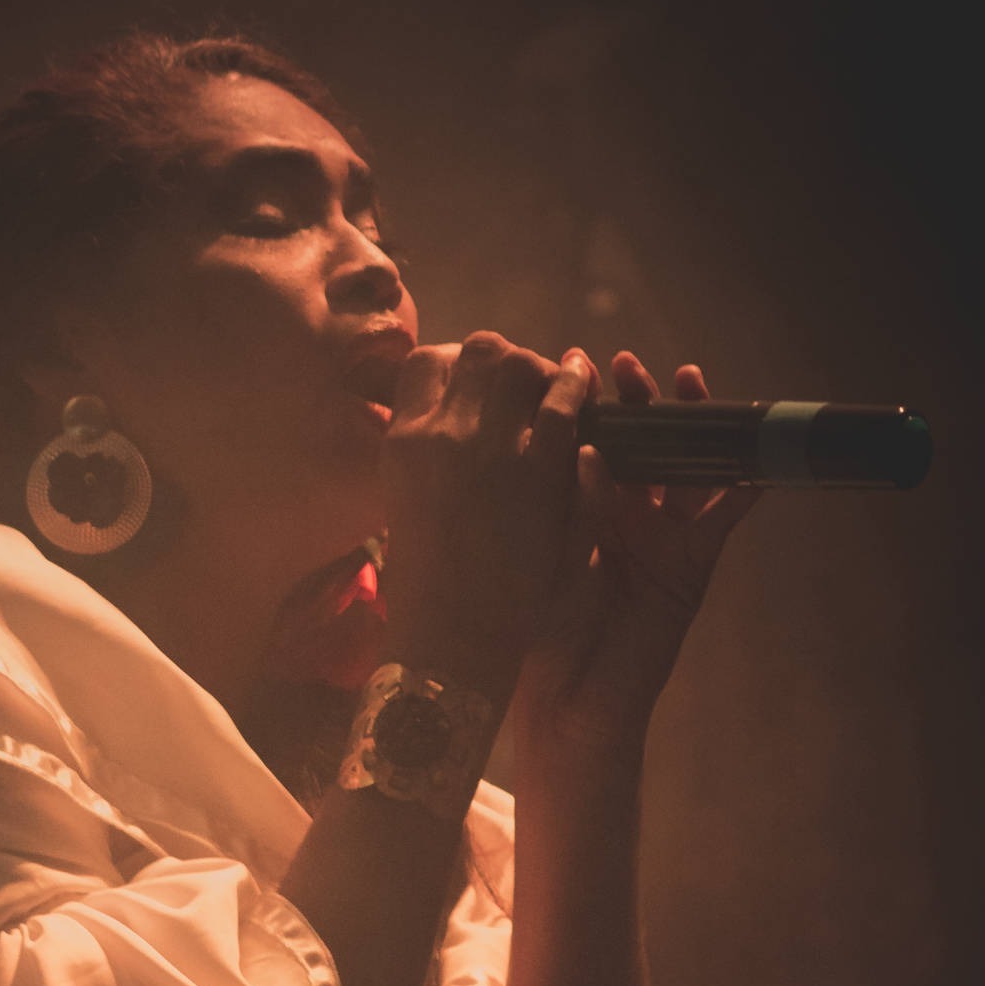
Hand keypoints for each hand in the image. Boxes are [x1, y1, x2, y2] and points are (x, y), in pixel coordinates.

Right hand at [378, 331, 591, 697]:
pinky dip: (575, 389)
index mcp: (401, 441)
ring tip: (556, 385)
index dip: (459, 363)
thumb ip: (422, 455)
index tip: (478, 381)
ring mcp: (487, 447)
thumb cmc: (424, 583)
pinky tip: (583, 387)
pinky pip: (562, 405)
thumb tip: (440, 420)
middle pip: (477, 350)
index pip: (425, 362)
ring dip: (542, 369)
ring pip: (519, 365)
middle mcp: (438, 432)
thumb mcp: (403, 503)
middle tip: (525, 383)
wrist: (451, 635)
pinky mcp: (538, 471)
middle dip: (507, 358)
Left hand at [513, 351, 760, 766]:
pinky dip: (743, 488)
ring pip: (685, 466)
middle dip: (639, 401)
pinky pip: (723, 518)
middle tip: (628, 367)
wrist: (562, 700)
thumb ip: (560, 500)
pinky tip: (755, 458)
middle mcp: (622, 512)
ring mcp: (661, 535)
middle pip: (642, 443)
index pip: (589, 438)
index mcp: (577, 506)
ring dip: (691, 425)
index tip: (575, 362)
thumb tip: (576, 445)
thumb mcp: (538, 552)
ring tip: (686, 382)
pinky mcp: (692, 564)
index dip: (588, 401)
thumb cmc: (532, 629)